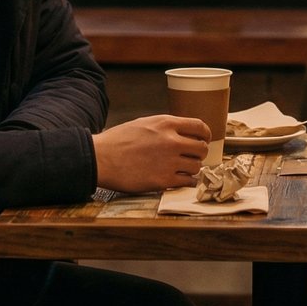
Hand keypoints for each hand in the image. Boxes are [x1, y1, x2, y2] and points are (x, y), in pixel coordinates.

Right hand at [92, 114, 209, 192]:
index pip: (200, 126)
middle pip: (202, 148)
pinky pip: (187, 182)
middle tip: (192, 157)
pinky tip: (180, 180)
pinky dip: (186, 182)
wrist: (101, 159)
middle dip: (199, 153)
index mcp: (166, 124)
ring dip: (192, 168)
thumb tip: (182, 133)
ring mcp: (169, 162)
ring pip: (197, 166)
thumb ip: (165, 127)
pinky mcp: (163, 180)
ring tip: (182, 169)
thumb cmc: (118, 141)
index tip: (204, 139)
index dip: (205, 134)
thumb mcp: (144, 123)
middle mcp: (171, 141)